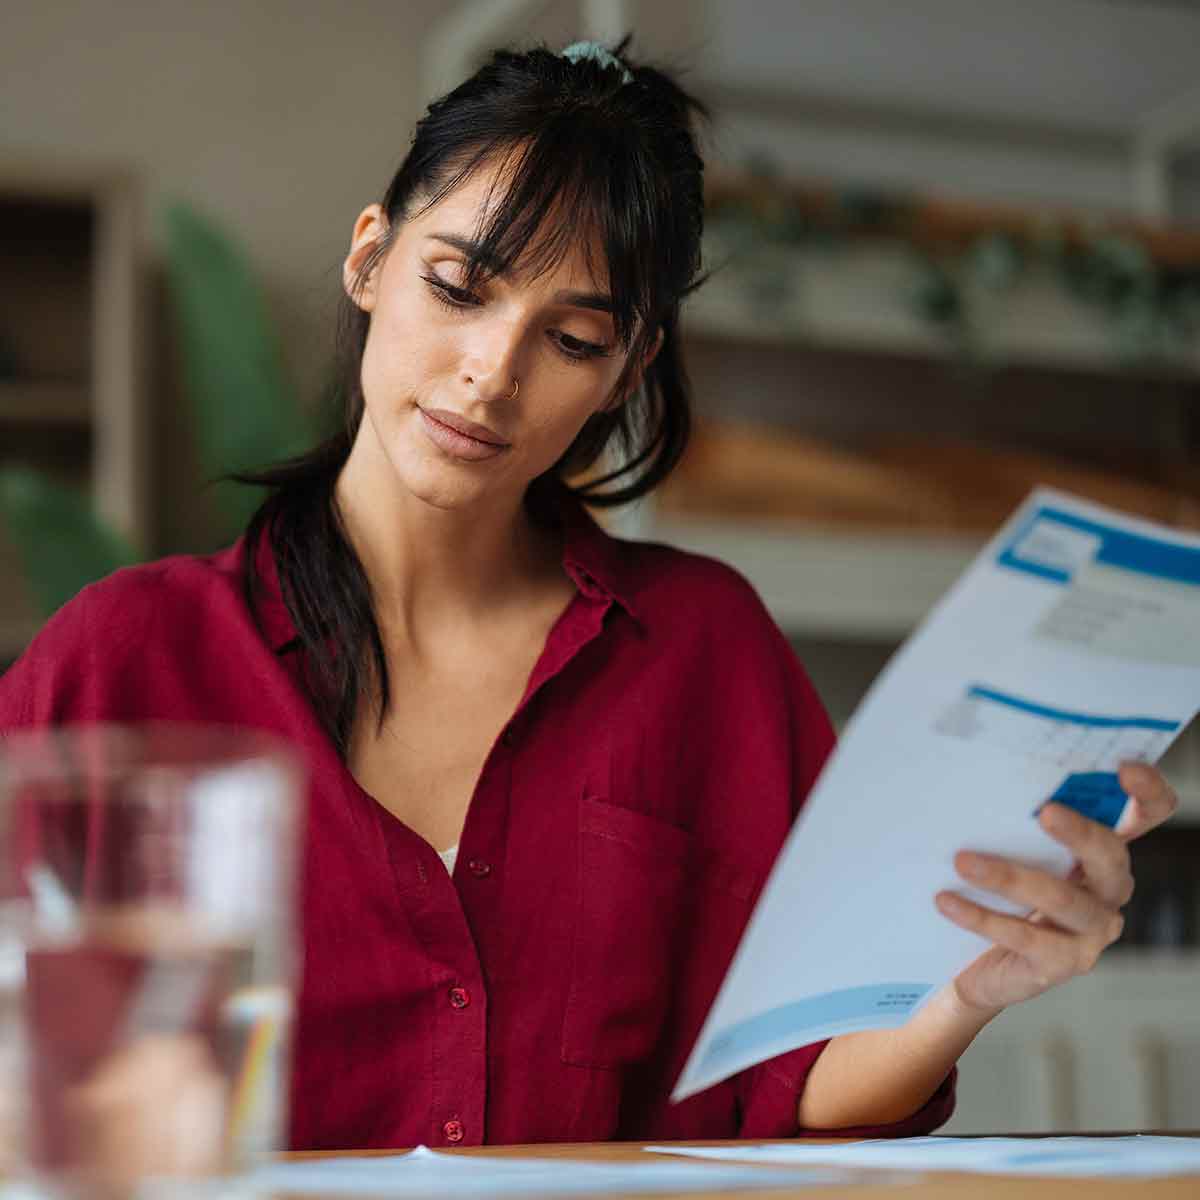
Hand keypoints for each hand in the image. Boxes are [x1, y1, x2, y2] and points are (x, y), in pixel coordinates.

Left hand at [936, 762, 1177, 1013]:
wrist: (974, 963)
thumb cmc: (996, 892)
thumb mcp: (1009, 849)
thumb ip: (1010, 819)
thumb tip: (970, 780)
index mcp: (1101, 852)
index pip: (1144, 817)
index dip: (1148, 794)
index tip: (1126, 769)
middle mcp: (1107, 890)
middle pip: (1111, 856)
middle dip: (1081, 832)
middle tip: (1046, 812)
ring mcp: (1091, 931)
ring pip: (1062, 898)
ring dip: (1010, 877)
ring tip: (963, 860)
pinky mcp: (1063, 963)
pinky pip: (1026, 937)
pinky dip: (982, 917)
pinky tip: (947, 900)